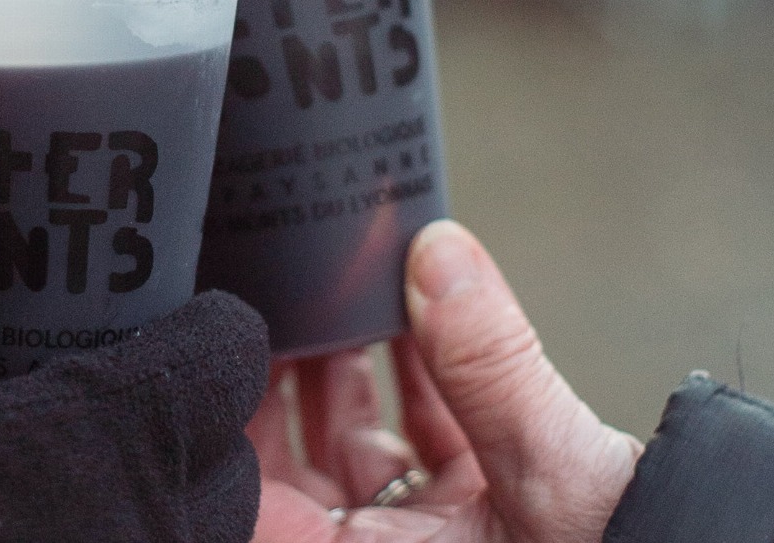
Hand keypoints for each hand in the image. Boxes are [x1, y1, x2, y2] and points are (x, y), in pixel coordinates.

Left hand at [250, 220, 641, 542]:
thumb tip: (441, 258)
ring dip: (348, 370)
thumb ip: (488, 367)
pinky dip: (419, 388)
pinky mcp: (478, 528)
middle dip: (284, 381)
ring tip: (345, 286)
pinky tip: (422, 318)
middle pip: (289, 472)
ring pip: (351, 456)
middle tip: (281, 291)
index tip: (224, 339)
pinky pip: (421, 453)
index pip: (254, 502)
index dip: (228, 423)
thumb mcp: (549, 477)